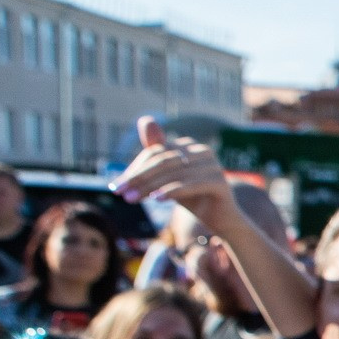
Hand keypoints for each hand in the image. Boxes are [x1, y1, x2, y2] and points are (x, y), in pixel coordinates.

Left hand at [112, 118, 239, 227]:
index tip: (117, 187)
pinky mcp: (220, 182)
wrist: (221, 219)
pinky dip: (171, 191)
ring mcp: (213, 165)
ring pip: (174, 173)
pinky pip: (191, 184)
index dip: (135, 169)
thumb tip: (144, 119)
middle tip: (121, 193)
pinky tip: (156, 200)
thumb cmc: (193, 197)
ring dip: (149, 187)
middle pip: (163, 162)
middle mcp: (203, 151)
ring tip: (132, 199)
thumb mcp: (169, 178)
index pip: (155, 154)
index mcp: (189, 146)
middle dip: (139, 178)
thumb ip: (155, 155)